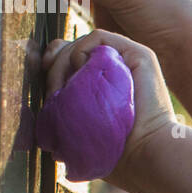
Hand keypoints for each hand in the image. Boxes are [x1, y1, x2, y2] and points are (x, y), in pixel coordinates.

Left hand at [43, 29, 179, 192]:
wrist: (146, 155)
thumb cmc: (114, 155)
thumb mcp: (80, 131)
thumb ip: (64, 110)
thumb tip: (45, 94)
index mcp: (105, 87)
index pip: (70, 62)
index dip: (51, 66)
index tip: (45, 87)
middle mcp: (118, 71)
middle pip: (71, 50)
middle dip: (53, 67)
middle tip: (54, 93)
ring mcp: (128, 62)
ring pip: (81, 43)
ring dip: (64, 61)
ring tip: (65, 88)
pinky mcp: (139, 55)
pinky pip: (98, 36)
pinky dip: (81, 49)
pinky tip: (81, 72)